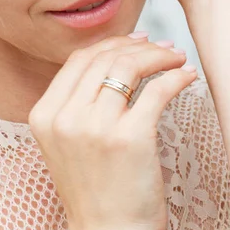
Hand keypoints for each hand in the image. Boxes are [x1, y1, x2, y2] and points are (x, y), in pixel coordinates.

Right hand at [28, 33, 196, 229]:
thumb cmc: (93, 187)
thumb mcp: (66, 140)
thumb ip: (76, 101)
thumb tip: (112, 57)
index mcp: (44, 114)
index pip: (77, 60)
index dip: (109, 44)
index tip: (134, 41)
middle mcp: (65, 117)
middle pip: (103, 58)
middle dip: (138, 47)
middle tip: (161, 47)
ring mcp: (95, 128)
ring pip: (128, 67)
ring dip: (158, 57)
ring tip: (176, 59)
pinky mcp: (129, 139)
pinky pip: (156, 91)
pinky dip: (175, 78)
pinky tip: (186, 77)